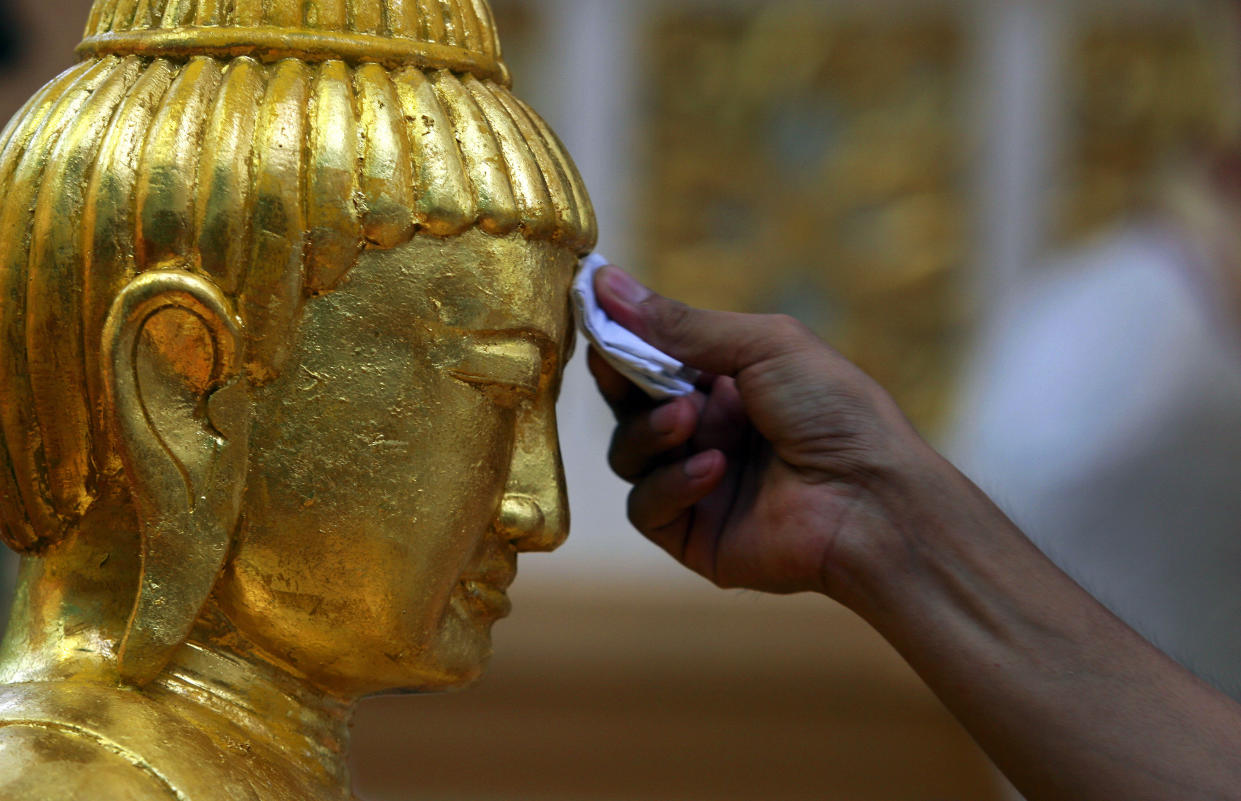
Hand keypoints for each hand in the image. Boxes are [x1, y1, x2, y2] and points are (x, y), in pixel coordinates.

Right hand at [589, 265, 937, 597]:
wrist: (873, 499)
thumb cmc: (835, 411)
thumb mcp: (762, 346)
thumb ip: (679, 325)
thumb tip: (606, 281)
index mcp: (728, 383)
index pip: (651, 359)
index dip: (620, 341)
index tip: (591, 316)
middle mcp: (709, 431)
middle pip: (629, 407)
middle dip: (621, 385)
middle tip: (618, 369)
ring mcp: (698, 484)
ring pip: (628, 456)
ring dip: (650, 433)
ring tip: (690, 421)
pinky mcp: (694, 534)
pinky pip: (646, 507)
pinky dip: (670, 484)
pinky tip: (715, 470)